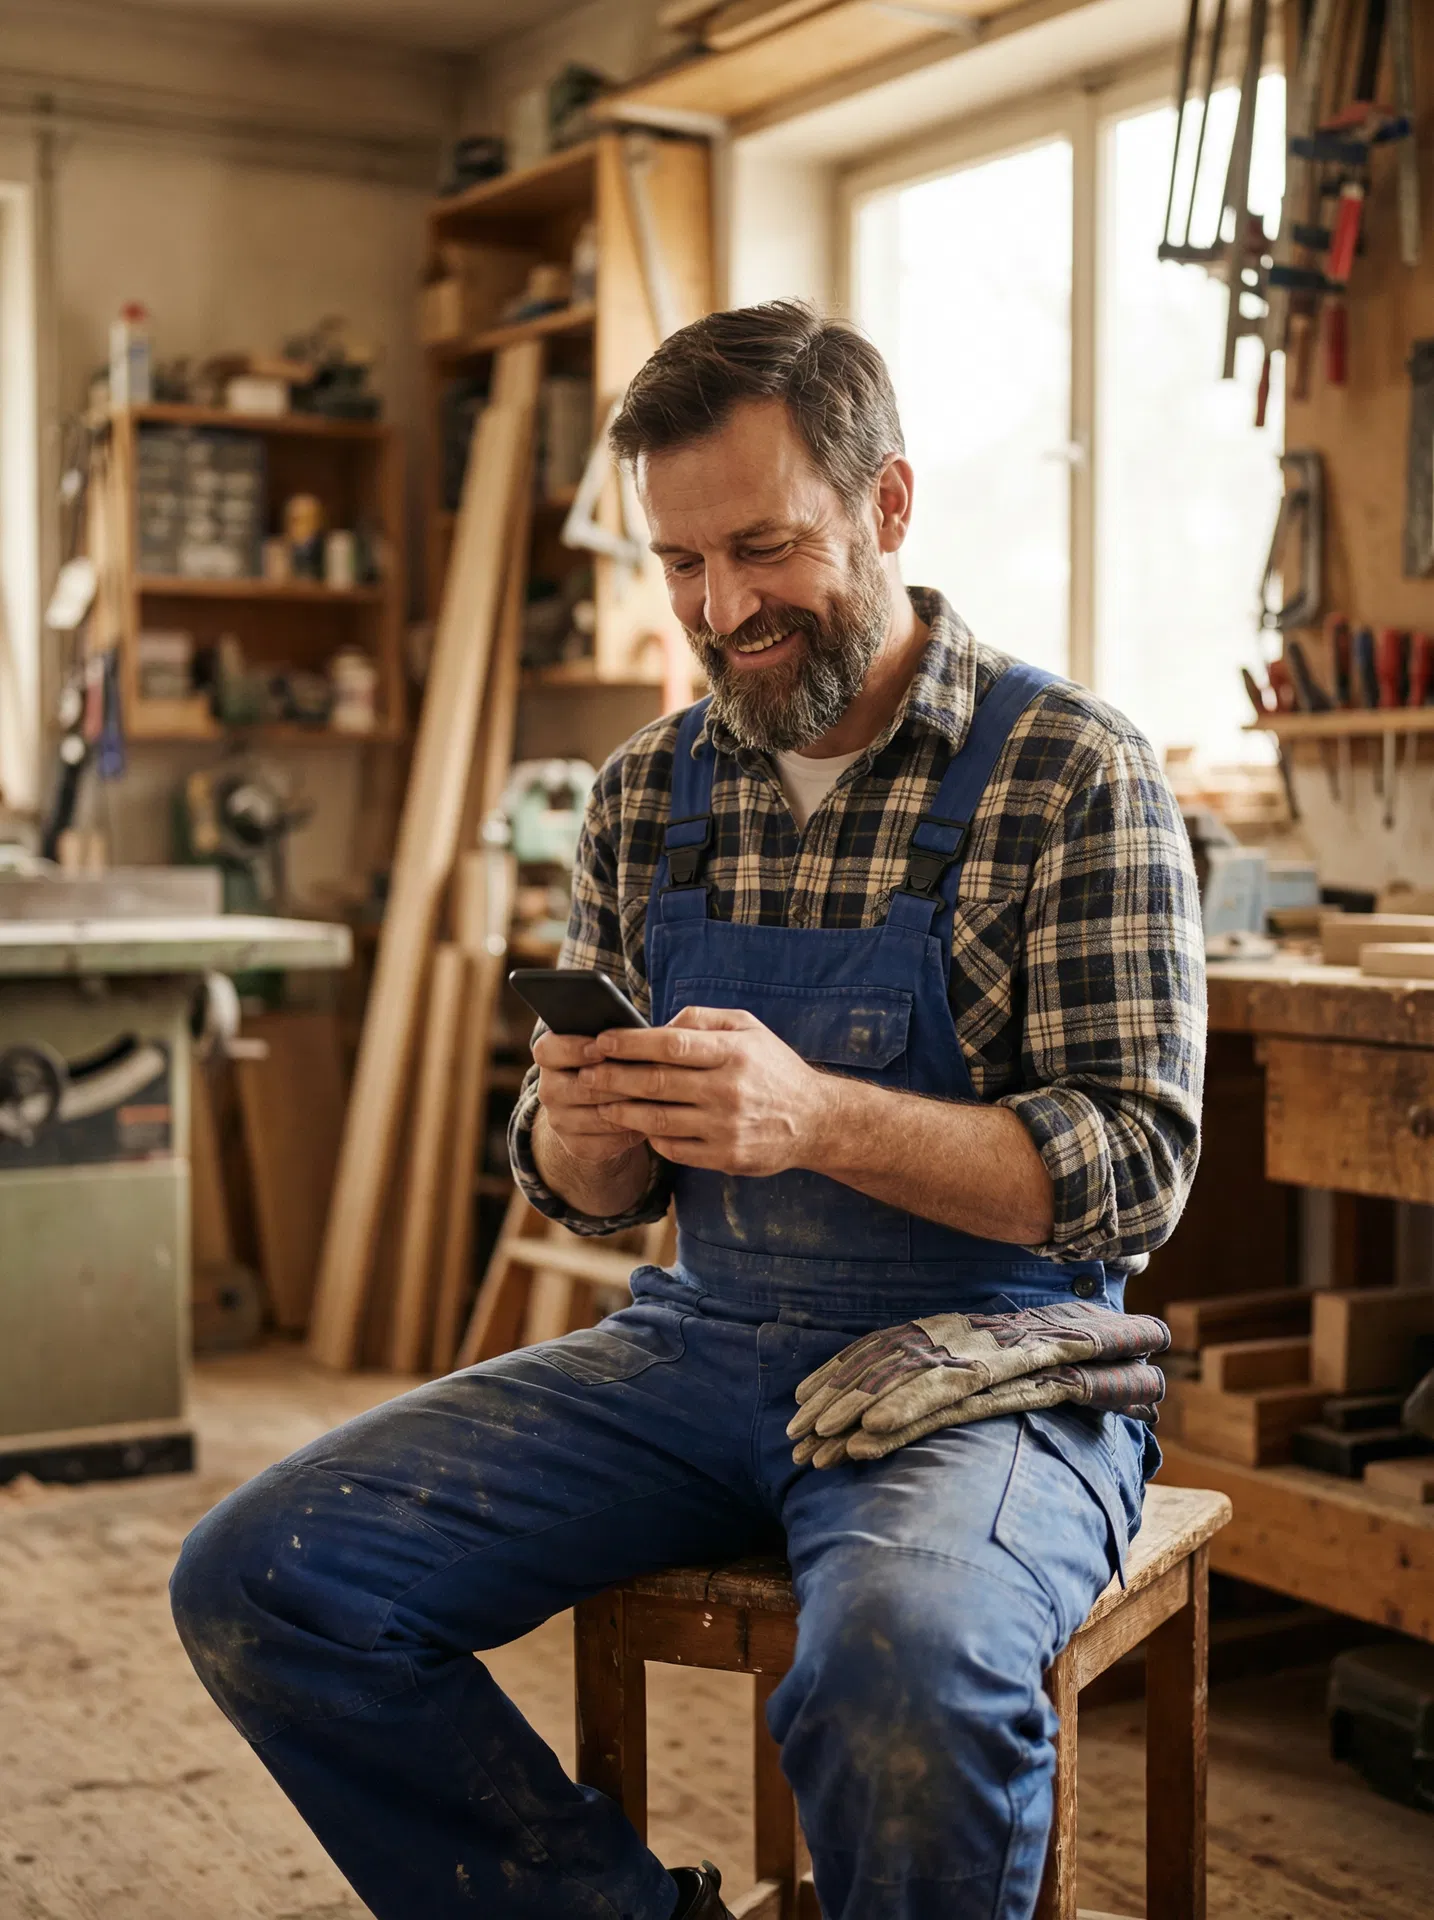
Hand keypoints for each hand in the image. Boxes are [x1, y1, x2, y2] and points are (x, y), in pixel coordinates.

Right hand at [532, 1028, 645, 1165]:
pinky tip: (646, 1122)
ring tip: (654, 1099)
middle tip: (645, 1076)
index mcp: (550, 1055)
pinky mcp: (575, 1145)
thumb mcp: (614, 1043)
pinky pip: (603, 1142)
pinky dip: (627, 1133)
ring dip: (626, 1109)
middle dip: (614, 1082)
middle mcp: (548, 1088)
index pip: (548, 1050)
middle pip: (578, 1087)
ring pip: (595, 1116)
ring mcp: (559, 1120)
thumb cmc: (614, 1062)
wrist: (603, 1106)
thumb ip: (625, 1033)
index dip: (573, 1049)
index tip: (601, 1048)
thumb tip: (669, 1023)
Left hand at [578, 1006, 831, 1174]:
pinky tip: (636, 1127)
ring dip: (622, 1111)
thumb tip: (658, 1024)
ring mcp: (727, 1127)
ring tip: (599, 1103)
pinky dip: (650, 1137)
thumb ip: (703, 1019)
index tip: (601, 1040)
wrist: (815, 1121)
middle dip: (614, 1077)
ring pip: (659, 1120)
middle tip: (586, 1073)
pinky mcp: (726, 1157)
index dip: (630, 1043)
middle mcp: (729, 1090)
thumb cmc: (773, 1068)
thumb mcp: (749, 1028)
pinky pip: (675, 1148)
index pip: (671, 1045)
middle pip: (657, 1083)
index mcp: (734, 1052)